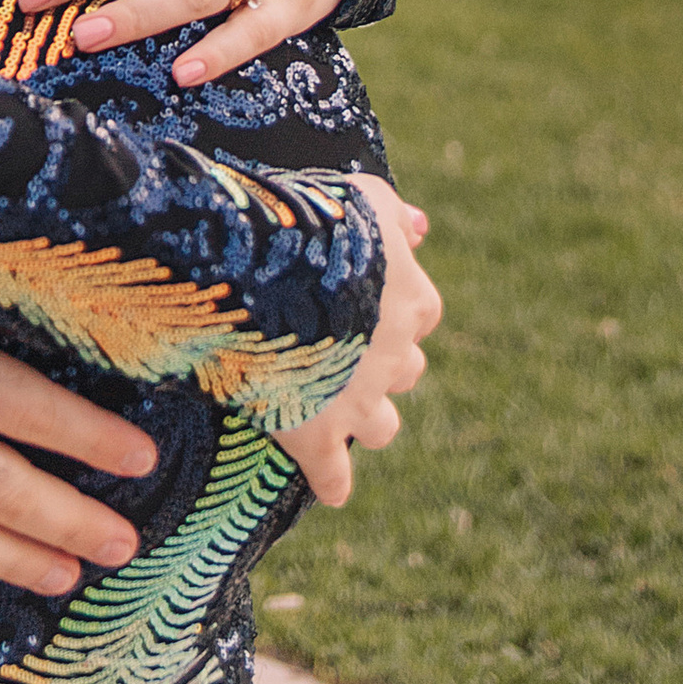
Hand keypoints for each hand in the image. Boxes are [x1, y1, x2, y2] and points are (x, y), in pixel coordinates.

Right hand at [271, 175, 440, 508]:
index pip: (418, 314)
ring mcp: (359, 402)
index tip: (356, 299)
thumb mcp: (363, 198)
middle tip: (334, 343)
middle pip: (404, 370)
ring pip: (382, 426)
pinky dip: (333, 480)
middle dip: (378, 361)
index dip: (386, 308)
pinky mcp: (317, 436)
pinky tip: (330, 485)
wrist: (261, 268)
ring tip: (329, 405)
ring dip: (363, 417)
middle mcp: (396, 357)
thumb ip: (394, 214)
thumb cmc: (310, 220)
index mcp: (413, 301)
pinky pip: (334, 476)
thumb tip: (421, 229)